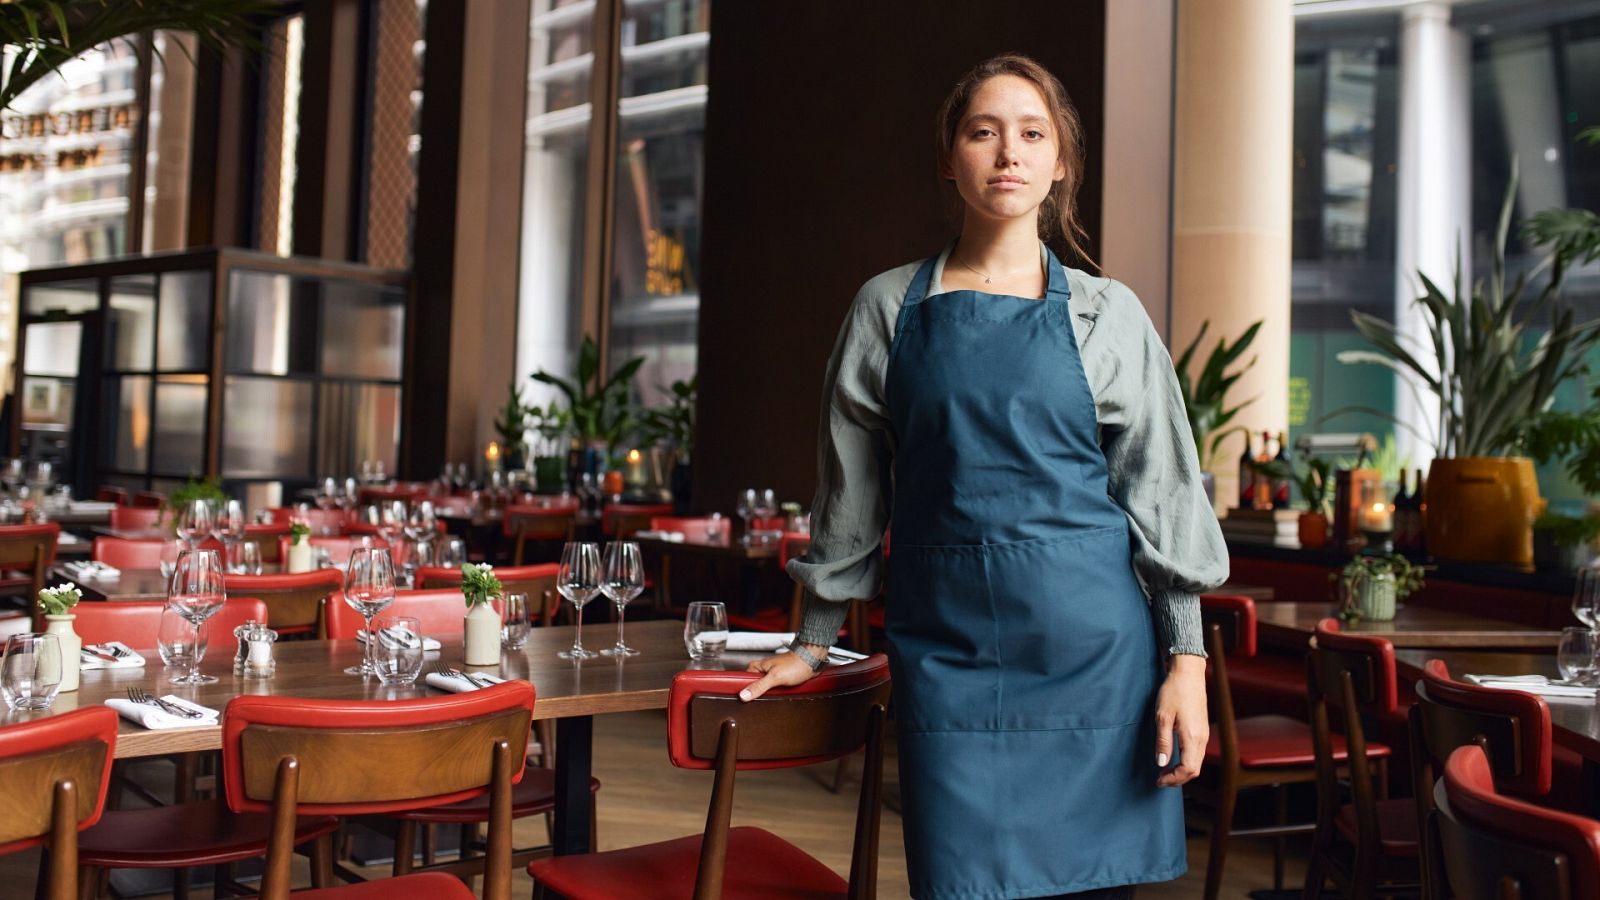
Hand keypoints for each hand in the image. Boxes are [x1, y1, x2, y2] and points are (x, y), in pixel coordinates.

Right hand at [741, 646, 824, 700]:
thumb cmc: (796, 664)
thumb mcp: (775, 677)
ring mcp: (771, 676)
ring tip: (775, 695)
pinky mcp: (779, 680)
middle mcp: (762, 671)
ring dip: (768, 695)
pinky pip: (773, 690)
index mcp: (757, 667)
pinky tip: (779, 695)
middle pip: (753, 687)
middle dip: (758, 694)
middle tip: (765, 697)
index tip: (747, 699)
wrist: (812, 661)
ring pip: (764, 690)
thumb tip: (744, 695)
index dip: (745, 691)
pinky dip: (775, 694)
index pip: (743, 681)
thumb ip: (759, 686)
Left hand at [1155, 654, 1207, 786]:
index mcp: (1192, 736)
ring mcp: (1204, 734)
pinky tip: (1175, 758)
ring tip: (1165, 771)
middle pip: (1195, 770)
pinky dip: (1187, 762)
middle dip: (1178, 779)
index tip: (1159, 780)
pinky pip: (1198, 753)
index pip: (1187, 769)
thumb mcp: (1162, 716)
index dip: (1173, 779)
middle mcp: (1202, 738)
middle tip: (1160, 779)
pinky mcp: (1203, 729)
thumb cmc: (1173, 691)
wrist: (1188, 673)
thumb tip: (1161, 764)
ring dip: (1182, 771)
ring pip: (1197, 762)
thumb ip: (1163, 741)